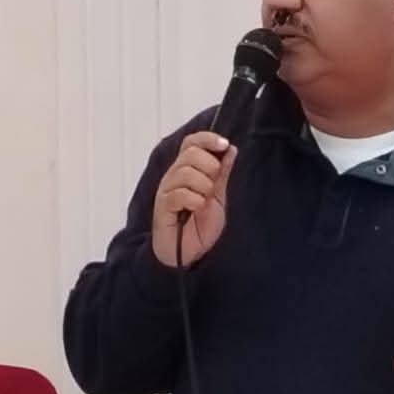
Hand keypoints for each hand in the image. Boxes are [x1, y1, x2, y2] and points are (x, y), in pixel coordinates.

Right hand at [152, 132, 237, 266]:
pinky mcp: (163, 207)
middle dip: (210, 167)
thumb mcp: (218, 197)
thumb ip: (222, 174)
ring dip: (204, 187)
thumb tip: (230, 149)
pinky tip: (197, 210)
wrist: (190, 254)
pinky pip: (179, 194)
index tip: (224, 144)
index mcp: (187, 170)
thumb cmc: (200, 226)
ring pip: (186, 173)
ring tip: (205, 202)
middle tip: (214, 186)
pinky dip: (194, 201)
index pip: (191, 143)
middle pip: (190, 154)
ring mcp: (167, 191)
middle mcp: (174, 176)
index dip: (207, 139)